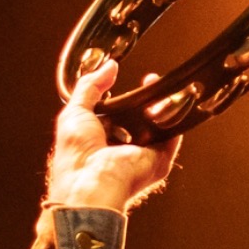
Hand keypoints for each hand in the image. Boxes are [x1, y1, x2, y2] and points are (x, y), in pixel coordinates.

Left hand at [44, 60, 181, 210]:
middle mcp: (120, 151)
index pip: (114, 117)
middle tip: (150, 81)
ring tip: (158, 88)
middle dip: (144, 99)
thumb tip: (108, 67)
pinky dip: (173, 119)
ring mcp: (140, 157)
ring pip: (156, 127)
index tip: (125, 82)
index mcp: (98, 142)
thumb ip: (90, 87)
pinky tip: (169, 101)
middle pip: (138, 121)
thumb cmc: (75, 155)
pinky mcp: (157, 162)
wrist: (90, 181)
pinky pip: (171, 137)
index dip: (121, 99)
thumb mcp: (75, 111)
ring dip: (160, 106)